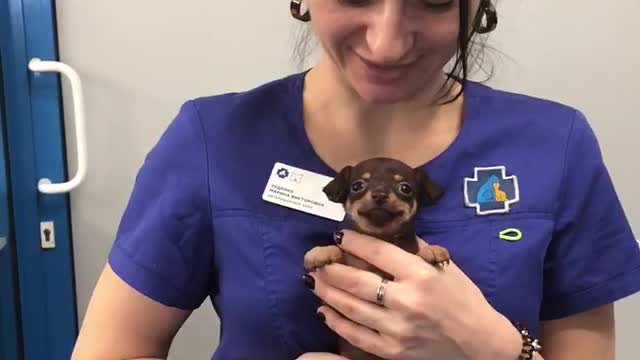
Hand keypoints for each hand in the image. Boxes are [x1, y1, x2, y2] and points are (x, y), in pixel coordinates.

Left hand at [305, 229, 522, 359]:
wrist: (479, 344)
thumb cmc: (464, 299)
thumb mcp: (445, 267)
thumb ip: (416, 250)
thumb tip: (386, 234)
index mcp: (420, 275)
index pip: (377, 253)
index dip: (354, 242)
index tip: (340, 236)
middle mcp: (406, 301)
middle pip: (356, 281)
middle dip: (331, 268)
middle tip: (316, 260)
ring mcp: (397, 329)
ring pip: (350, 307)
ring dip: (327, 292)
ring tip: (314, 280)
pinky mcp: (392, 351)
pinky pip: (355, 335)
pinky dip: (336, 322)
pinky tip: (323, 310)